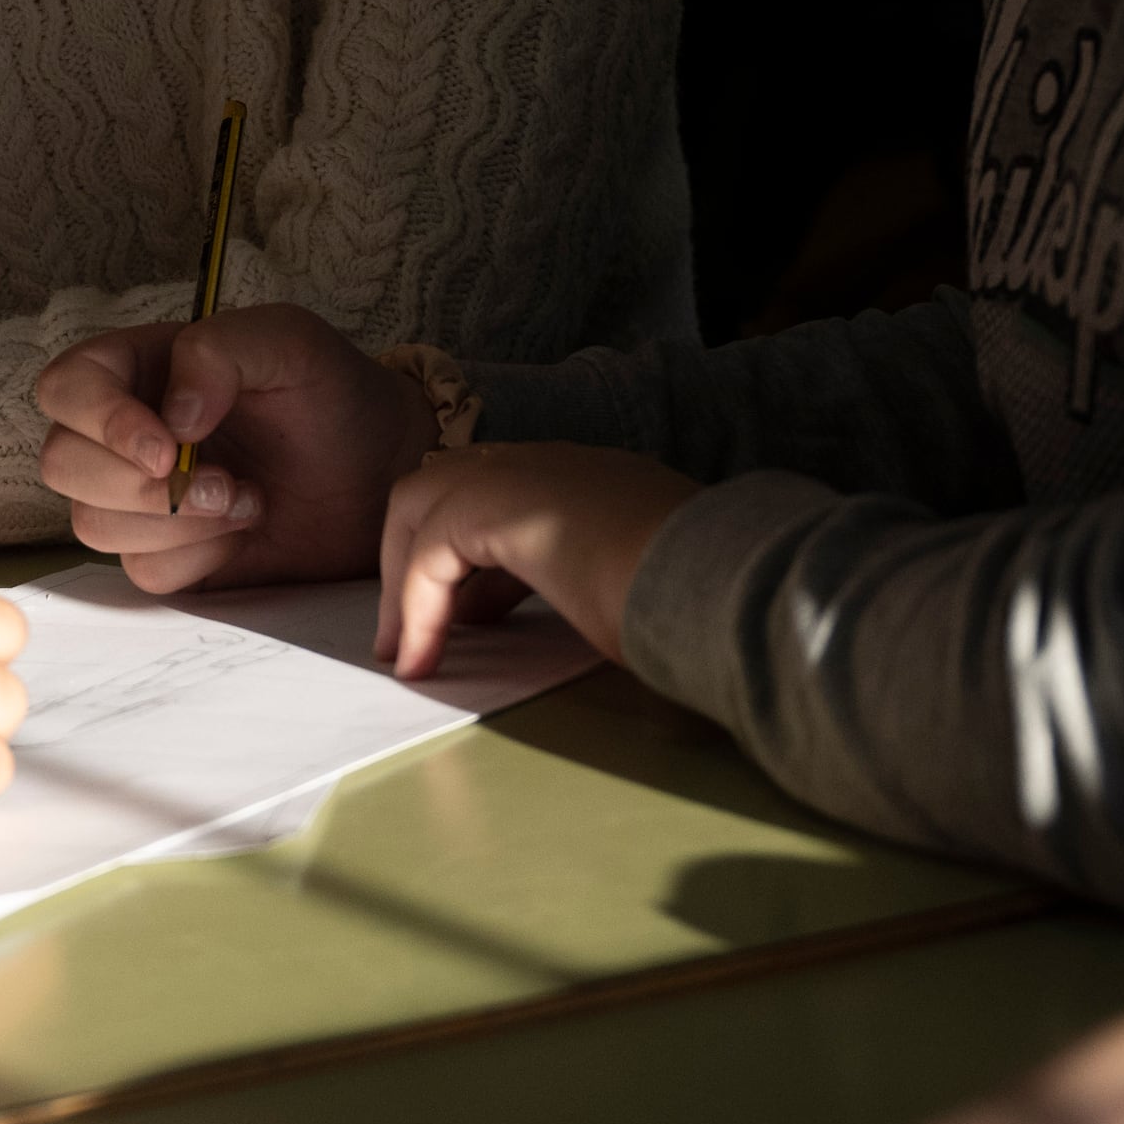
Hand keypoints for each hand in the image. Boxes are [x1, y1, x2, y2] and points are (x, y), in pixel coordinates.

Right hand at [33, 303, 431, 591]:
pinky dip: (196, 556)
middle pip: (62, 464)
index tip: (166, 448)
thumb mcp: (288, 341)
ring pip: (91, 524)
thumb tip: (170, 417)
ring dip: (175, 522)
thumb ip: (218, 352)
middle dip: (136, 485)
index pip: (64, 389)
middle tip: (222, 482)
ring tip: (247, 499)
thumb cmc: (332, 393)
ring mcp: (139, 501)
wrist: (383, 470)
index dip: (97, 421)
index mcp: (136, 371)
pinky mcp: (168, 557)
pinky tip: (244, 530)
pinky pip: (143, 573)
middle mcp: (123, 435)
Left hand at [377, 441, 706, 673]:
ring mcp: (528, 473)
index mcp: (599, 480)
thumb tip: (596, 623)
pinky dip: (415, 607)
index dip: (476, 558)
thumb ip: (606, 590)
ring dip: (406, 581)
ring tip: (403, 653)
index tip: (472, 621)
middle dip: (420, 556)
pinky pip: (429, 552)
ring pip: (425, 504)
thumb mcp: (642, 590)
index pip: (508, 494)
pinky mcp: (500, 505)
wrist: (720, 582)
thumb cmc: (701, 604)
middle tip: (413, 631)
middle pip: (448, 483)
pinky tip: (419, 660)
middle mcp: (559, 464)